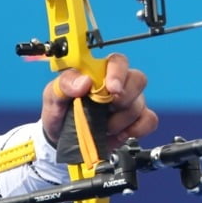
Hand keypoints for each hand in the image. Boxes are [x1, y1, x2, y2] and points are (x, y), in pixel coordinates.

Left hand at [41, 52, 158, 151]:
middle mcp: (117, 85)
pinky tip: (121, 134)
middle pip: (137, 80)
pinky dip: (138, 128)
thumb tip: (84, 81)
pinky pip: (149, 120)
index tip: (112, 89)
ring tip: (103, 127)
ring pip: (140, 104)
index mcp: (98, 72)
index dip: (119, 72)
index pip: (118, 61)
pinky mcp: (134, 122)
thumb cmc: (59, 113)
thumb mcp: (52, 96)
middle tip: (108, 109)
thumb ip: (64, 84)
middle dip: (124, 98)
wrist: (60, 141)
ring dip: (122, 119)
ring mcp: (128, 103)